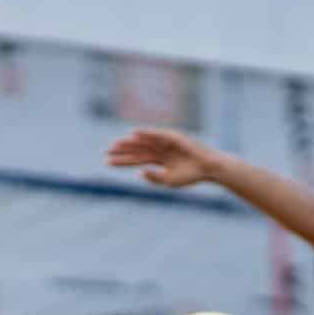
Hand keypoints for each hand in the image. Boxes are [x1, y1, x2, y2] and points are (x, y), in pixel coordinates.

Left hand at [104, 128, 221, 188]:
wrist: (209, 169)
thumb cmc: (191, 176)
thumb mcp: (169, 181)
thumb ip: (154, 177)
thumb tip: (139, 172)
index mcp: (158, 160)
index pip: (136, 159)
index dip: (121, 160)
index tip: (106, 161)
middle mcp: (160, 149)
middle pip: (136, 149)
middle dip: (121, 151)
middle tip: (104, 152)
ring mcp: (166, 143)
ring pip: (144, 142)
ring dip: (129, 142)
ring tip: (115, 144)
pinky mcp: (174, 137)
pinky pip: (157, 134)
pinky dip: (146, 133)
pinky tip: (133, 134)